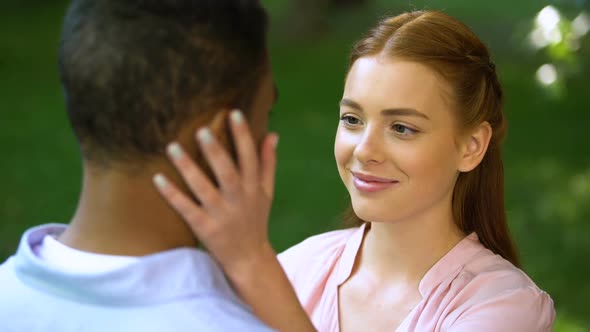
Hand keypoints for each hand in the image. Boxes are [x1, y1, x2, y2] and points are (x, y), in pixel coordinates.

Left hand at [153, 109, 278, 276]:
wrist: (249, 259)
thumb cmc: (255, 220)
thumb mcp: (266, 192)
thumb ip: (268, 163)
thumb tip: (273, 134)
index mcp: (254, 188)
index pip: (250, 158)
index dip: (243, 135)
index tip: (233, 113)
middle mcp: (238, 200)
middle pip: (227, 172)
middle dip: (215, 151)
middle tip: (201, 129)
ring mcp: (220, 215)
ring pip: (203, 188)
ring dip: (188, 167)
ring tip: (172, 146)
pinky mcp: (204, 228)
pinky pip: (186, 209)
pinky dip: (172, 194)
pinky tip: (158, 178)